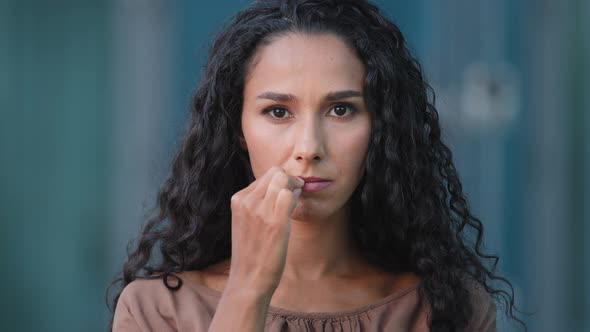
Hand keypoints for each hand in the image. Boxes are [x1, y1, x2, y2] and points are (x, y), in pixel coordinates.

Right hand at [226, 166, 303, 299]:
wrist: (248, 280)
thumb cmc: (251, 253)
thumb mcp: (245, 222)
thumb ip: (257, 203)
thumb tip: (282, 187)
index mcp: (238, 199)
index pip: (265, 175)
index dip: (280, 181)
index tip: (287, 193)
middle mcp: (247, 201)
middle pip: (275, 173)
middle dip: (289, 180)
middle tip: (295, 194)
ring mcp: (260, 211)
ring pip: (284, 180)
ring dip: (294, 188)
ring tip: (293, 204)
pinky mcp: (275, 223)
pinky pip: (289, 196)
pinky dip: (296, 199)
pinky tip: (294, 211)